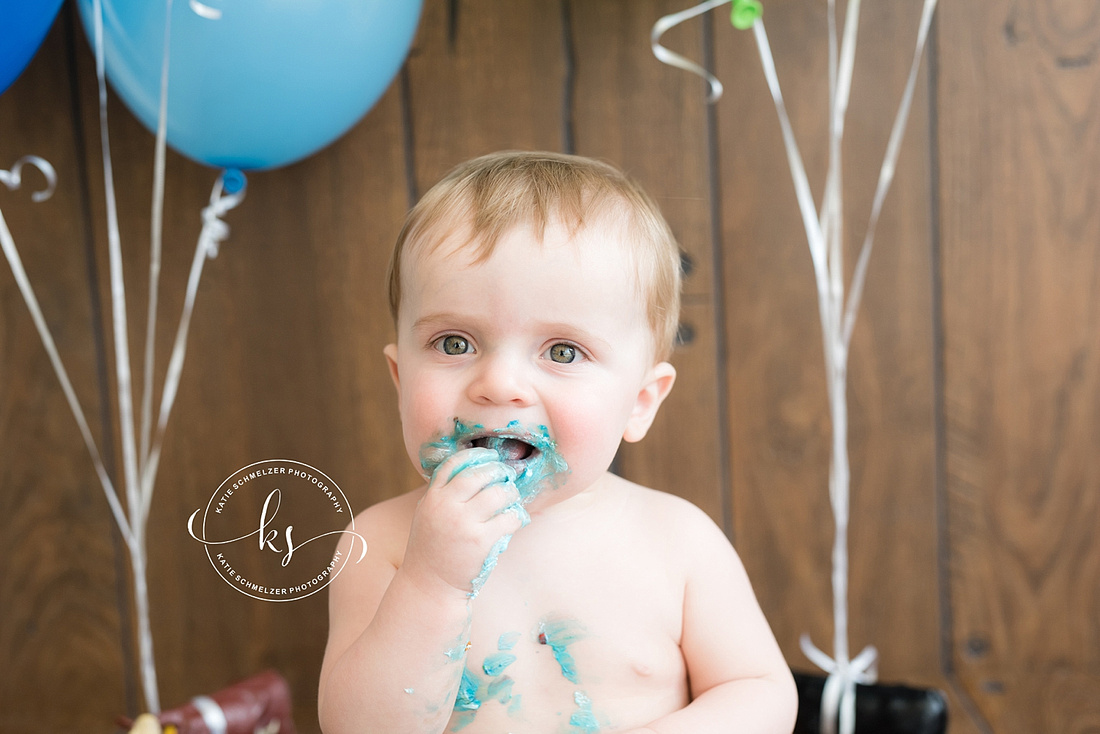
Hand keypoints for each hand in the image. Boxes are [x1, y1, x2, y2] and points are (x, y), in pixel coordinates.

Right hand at [400, 447, 525, 598]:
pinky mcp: (480, 541)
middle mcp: (445, 506)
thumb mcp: (429, 515)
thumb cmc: (433, 549)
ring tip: (512, 498)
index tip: (490, 455)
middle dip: (498, 471)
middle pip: (478, 475)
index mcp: (432, 498)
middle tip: (507, 475)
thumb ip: (444, 495)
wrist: (429, 586)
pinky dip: (516, 516)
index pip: (453, 465)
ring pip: (498, 494)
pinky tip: (515, 520)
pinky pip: (508, 518)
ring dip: (510, 493)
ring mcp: (463, 523)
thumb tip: (475, 472)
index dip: (475, 455)